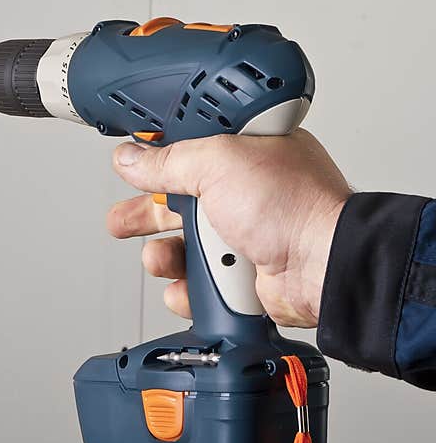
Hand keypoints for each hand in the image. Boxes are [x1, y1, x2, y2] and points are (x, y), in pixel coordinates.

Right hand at [107, 129, 351, 327]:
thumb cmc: (293, 206)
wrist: (322, 266)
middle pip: (177, 204)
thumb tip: (131, 158)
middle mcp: (243, 195)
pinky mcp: (240, 276)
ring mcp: (242, 237)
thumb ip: (167, 162)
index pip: (188, 152)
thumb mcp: (217, 163)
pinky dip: (187, 290)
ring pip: (182, 249)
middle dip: (145, 215)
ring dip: (163, 257)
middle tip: (121, 221)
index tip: (133, 166)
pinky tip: (186, 286)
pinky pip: (196, 286)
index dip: (157, 160)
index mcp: (244, 156)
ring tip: (162, 259)